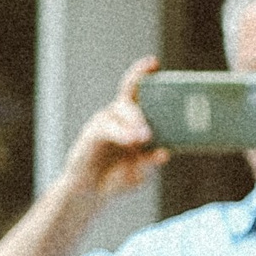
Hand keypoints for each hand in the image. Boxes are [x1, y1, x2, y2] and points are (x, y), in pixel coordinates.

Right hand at [60, 56, 166, 199]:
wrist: (90, 193)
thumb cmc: (117, 176)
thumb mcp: (139, 172)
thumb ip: (150, 162)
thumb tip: (165, 153)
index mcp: (134, 119)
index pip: (139, 91)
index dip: (144, 74)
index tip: (154, 62)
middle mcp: (119, 116)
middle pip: (130, 96)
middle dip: (145, 100)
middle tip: (158, 117)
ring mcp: (105, 122)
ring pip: (121, 111)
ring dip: (134, 121)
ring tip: (144, 136)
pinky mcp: (92, 134)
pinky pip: (106, 129)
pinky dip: (120, 134)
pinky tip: (131, 140)